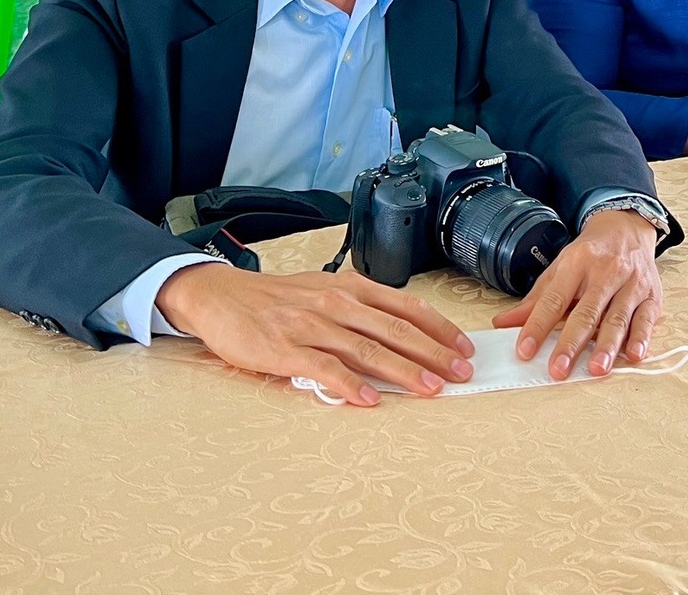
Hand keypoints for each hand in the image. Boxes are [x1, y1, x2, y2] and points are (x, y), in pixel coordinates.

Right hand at [155, 262, 473, 406]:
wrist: (223, 297)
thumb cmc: (280, 298)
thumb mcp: (327, 290)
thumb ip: (362, 309)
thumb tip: (404, 334)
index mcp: (352, 288)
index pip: (407, 307)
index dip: (439, 328)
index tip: (464, 348)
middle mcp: (337, 303)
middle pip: (396, 330)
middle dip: (434, 353)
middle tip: (460, 373)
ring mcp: (313, 326)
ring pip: (368, 350)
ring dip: (404, 371)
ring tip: (430, 390)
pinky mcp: (287, 349)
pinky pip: (325, 369)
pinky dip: (351, 385)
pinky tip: (371, 400)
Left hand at [492, 210, 661, 378]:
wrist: (627, 228)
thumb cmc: (590, 254)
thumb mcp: (560, 269)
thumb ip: (536, 300)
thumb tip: (503, 324)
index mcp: (578, 263)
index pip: (554, 299)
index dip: (538, 326)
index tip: (524, 350)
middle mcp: (606, 271)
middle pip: (587, 312)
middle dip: (572, 343)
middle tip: (559, 370)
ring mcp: (632, 283)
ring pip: (618, 317)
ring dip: (607, 345)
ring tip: (596, 369)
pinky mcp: (652, 296)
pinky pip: (647, 319)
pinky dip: (642, 338)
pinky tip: (634, 356)